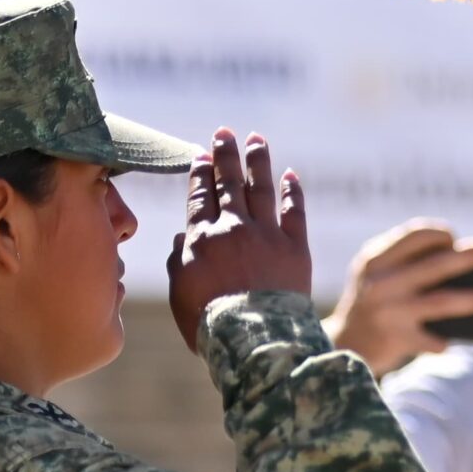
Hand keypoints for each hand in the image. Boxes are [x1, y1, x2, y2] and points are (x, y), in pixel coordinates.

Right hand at [167, 129, 313, 352]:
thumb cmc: (210, 324)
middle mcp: (233, 229)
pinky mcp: (295, 247)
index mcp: (201, 240)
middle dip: (225, 156)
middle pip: (228, 184)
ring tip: (256, 140)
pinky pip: (294, 211)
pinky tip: (290, 174)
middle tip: (224, 133)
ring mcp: (266, 235)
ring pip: (260, 188)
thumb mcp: (179, 295)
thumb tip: (180, 238)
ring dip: (257, 162)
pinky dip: (292, 191)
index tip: (201, 155)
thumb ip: (177, 262)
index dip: (200, 174)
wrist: (254, 338)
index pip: (199, 198)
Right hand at [324, 221, 472, 376]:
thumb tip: (465, 262)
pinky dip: (444, 340)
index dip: (442, 234)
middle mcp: (381, 281)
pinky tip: (451, 342)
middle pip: (436, 263)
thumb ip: (407, 263)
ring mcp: (389, 311)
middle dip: (470, 256)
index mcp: (376, 258)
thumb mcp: (376, 275)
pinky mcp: (395, 339)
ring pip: (442, 301)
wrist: (340, 346)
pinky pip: (432, 339)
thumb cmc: (371, 305)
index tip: (456, 240)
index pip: (416, 234)